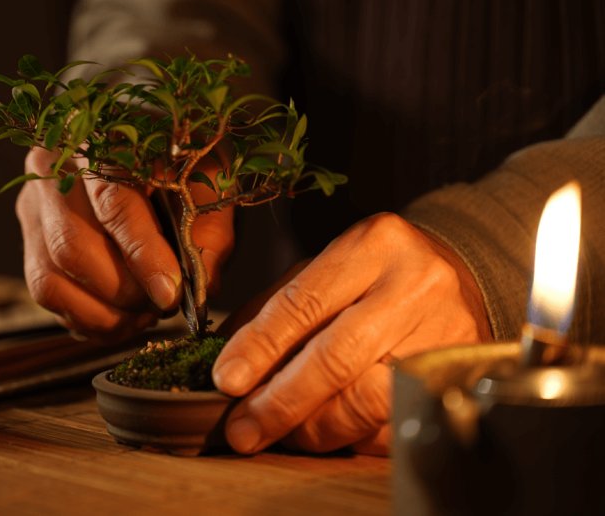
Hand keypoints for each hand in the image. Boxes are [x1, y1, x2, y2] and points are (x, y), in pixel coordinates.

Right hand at [17, 148, 232, 339]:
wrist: (147, 145)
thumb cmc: (180, 158)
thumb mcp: (209, 178)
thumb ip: (210, 228)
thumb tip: (201, 285)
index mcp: (101, 138)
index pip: (112, 201)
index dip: (142, 254)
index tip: (169, 292)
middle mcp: (53, 169)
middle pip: (70, 245)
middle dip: (123, 291)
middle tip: (163, 305)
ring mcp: (33, 207)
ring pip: (49, 278)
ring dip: (104, 313)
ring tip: (144, 313)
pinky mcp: (29, 242)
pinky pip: (46, 296)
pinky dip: (88, 319)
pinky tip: (122, 315)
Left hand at [212, 213, 489, 454]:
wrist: (458, 273)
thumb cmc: (374, 273)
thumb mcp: (322, 268)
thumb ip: (274, 310)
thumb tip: (227, 365)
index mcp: (372, 246)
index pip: (304, 303)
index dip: (260, 347)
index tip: (226, 380)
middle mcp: (414, 286)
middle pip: (337, 358)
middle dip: (280, 401)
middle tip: (243, 428)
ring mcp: (445, 334)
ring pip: (367, 401)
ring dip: (313, 428)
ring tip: (280, 435)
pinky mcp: (457, 377)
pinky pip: (395, 425)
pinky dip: (351, 439)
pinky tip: (325, 435)